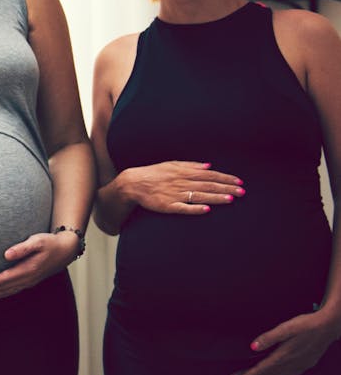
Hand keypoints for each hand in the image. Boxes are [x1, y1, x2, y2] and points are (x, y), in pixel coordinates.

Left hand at [0, 231, 79, 299]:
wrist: (65, 250)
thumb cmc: (49, 243)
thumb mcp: (37, 241)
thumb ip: (22, 248)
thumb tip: (6, 255)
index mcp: (29, 269)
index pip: (5, 278)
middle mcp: (28, 279)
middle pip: (3, 288)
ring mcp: (28, 282)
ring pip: (6, 291)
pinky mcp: (28, 282)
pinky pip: (11, 290)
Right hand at [118, 161, 243, 214]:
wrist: (132, 183)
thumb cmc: (153, 174)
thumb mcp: (171, 165)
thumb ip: (190, 165)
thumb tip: (208, 166)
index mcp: (183, 172)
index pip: (209, 175)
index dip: (225, 178)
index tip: (239, 182)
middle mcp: (181, 182)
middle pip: (208, 185)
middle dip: (226, 188)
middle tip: (242, 192)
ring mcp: (175, 194)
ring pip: (199, 196)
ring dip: (215, 197)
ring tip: (231, 199)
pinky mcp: (167, 206)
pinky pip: (183, 208)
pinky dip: (195, 208)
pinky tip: (206, 209)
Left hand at [230, 311, 340, 374]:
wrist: (328, 327)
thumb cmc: (307, 325)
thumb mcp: (286, 328)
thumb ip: (268, 338)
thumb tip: (253, 346)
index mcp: (285, 355)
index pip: (262, 369)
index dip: (249, 374)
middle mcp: (292, 363)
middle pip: (269, 374)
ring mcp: (300, 365)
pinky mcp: (305, 364)